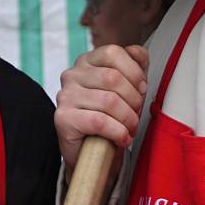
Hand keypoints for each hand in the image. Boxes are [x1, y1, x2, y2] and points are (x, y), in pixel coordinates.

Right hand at [54, 44, 148, 179]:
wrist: (92, 152)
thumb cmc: (110, 116)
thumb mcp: (128, 87)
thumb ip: (135, 64)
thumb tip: (137, 52)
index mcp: (87, 61)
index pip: (113, 52)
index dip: (134, 71)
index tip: (141, 89)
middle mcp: (72, 74)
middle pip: (113, 77)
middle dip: (133, 99)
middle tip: (136, 114)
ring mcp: (65, 95)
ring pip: (109, 101)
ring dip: (128, 119)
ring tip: (130, 128)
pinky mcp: (63, 118)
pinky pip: (99, 121)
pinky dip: (118, 132)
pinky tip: (122, 138)